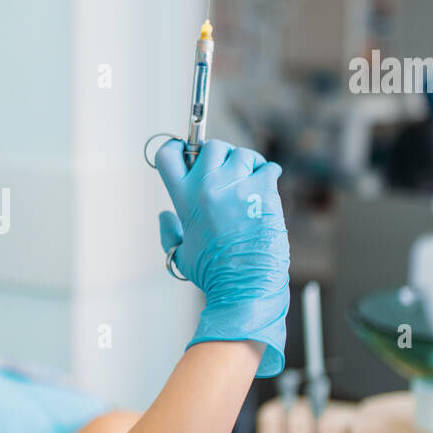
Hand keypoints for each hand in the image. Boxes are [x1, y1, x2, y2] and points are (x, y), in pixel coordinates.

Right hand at [153, 138, 289, 377]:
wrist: (245, 285)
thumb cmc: (213, 274)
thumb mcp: (180, 255)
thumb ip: (169, 233)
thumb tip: (164, 216)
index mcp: (183, 200)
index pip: (168, 155)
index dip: (177, 148)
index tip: (188, 152)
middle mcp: (206, 187)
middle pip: (211, 146)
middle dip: (220, 155)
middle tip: (228, 171)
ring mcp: (236, 186)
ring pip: (242, 154)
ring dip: (247, 164)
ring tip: (250, 183)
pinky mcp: (263, 191)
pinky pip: (268, 167)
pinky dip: (268, 175)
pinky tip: (266, 189)